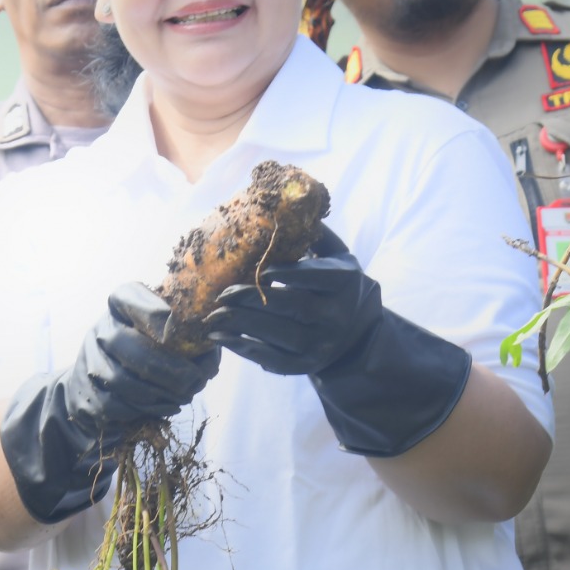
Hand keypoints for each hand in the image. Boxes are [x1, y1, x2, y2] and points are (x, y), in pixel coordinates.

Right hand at [0, 282, 220, 521]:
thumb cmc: (148, 352)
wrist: (98, 383)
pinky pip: (115, 406)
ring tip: (184, 397)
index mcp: (120, 305)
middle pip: (126, 346)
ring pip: (121, 381)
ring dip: (160, 394)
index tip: (175, 327)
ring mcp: (88, 362)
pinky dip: (145, 411)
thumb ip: (190, 338)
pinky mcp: (84, 394)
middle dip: (168, 368)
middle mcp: (100, 329)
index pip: (127, 297)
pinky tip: (165, 408)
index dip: (151, 312)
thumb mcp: (166, 334)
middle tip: (196, 381)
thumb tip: (210, 359)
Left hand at [199, 226, 378, 374]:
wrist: (357, 336)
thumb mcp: (339, 257)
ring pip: (278, 335)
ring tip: (212, 315)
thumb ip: (316, 234)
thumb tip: (284, 204)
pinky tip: (220, 337)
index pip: (317, 277)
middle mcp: (336, 316)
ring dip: (241, 324)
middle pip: (292, 307)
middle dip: (252, 300)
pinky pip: (270, 358)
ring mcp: (320, 344)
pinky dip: (242, 347)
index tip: (260, 269)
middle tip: (222, 293)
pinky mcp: (303, 365)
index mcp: (345, 283)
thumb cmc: (338, 286)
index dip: (288, 273)